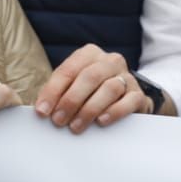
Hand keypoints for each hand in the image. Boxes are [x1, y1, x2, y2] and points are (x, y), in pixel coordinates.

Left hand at [33, 44, 150, 133]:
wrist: (126, 100)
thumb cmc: (91, 93)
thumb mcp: (73, 87)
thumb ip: (59, 93)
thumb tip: (41, 110)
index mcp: (89, 54)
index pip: (68, 70)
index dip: (53, 91)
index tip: (42, 111)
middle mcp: (110, 61)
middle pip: (90, 77)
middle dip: (71, 100)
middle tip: (58, 121)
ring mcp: (127, 76)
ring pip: (110, 88)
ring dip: (89, 109)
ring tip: (76, 126)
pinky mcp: (139, 94)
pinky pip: (129, 101)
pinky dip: (114, 111)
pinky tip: (101, 122)